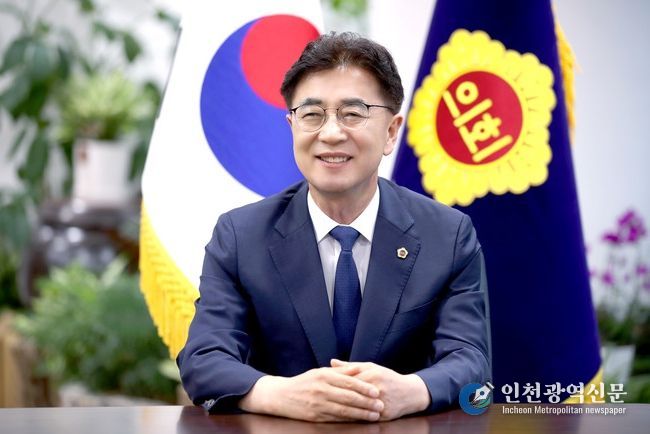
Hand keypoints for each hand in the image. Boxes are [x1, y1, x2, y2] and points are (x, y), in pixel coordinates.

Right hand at [239, 365, 383, 421]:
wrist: (280, 395)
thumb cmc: (304, 382)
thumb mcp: (320, 372)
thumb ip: (340, 372)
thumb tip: (359, 369)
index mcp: (324, 376)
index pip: (348, 382)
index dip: (364, 387)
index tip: (377, 391)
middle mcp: (321, 389)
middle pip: (348, 397)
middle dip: (367, 402)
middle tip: (381, 405)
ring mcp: (317, 404)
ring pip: (343, 410)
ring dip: (361, 414)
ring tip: (374, 415)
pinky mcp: (314, 416)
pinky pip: (335, 419)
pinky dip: (349, 420)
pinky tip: (358, 421)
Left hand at [330, 360, 430, 420]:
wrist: (410, 392)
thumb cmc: (387, 377)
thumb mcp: (370, 367)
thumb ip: (350, 366)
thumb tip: (331, 362)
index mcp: (372, 374)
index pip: (349, 379)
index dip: (334, 382)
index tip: (321, 385)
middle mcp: (376, 387)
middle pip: (352, 393)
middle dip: (336, 396)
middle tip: (321, 399)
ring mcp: (381, 402)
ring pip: (357, 407)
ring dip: (342, 409)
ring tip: (328, 410)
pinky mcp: (384, 415)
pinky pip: (365, 417)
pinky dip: (354, 418)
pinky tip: (342, 419)